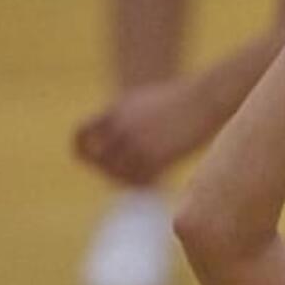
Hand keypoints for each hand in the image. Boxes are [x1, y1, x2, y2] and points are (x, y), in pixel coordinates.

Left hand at [73, 77, 213, 185]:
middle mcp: (119, 126)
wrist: (203, 99)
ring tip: (144, 180)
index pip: (80, 136)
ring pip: (117, 174)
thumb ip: (122, 119)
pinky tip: (157, 183)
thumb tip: (110, 140)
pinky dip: (145, 185)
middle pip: (98, 160)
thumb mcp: (141, 102)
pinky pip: (138, 180)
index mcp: (113, 111)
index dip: (83, 151)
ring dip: (127, 181)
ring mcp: (135, 142)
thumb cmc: (177, 102)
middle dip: (108, 171)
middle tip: (125, 176)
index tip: (96, 160)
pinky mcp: (154, 156)